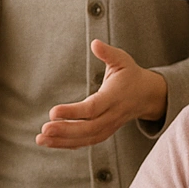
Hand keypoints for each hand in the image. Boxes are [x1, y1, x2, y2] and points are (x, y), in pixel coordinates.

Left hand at [38, 40, 167, 148]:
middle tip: (44, 129)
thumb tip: (95, 43)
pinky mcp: (104, 132)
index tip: (53, 112)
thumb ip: (108, 53)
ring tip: (41, 139)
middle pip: (88, 128)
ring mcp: (109, 126)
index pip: (92, 108)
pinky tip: (50, 143)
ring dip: (62, 141)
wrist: (148, 96)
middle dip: (64, 130)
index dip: (73, 112)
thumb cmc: (130, 75)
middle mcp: (111, 115)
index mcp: (114, 97)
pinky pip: (86, 142)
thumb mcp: (122, 60)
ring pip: (86, 138)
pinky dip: (68, 144)